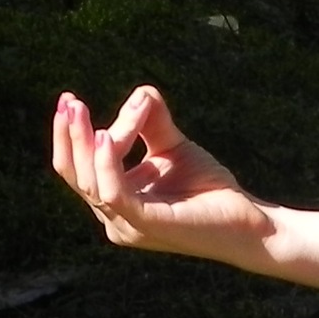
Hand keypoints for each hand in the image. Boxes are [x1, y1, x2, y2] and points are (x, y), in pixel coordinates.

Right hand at [49, 86, 264, 260]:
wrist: (250, 222)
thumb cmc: (210, 189)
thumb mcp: (173, 148)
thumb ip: (152, 122)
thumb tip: (140, 92)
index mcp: (115, 202)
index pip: (78, 169)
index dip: (71, 136)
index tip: (72, 100)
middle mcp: (114, 218)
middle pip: (75, 175)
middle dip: (67, 136)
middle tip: (67, 101)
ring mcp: (128, 225)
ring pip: (90, 181)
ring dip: (84, 142)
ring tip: (81, 108)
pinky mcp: (147, 224)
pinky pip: (114, 193)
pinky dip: (107, 163)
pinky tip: (106, 135)